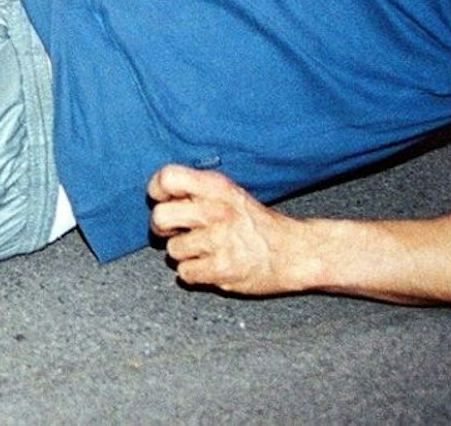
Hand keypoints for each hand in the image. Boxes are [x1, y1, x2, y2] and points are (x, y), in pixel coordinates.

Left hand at [147, 164, 308, 296]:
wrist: (294, 252)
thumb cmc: (258, 224)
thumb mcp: (231, 194)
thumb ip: (198, 191)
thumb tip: (161, 196)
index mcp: (217, 187)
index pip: (168, 178)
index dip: (157, 190)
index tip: (161, 200)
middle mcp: (217, 211)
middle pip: (160, 216)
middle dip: (162, 227)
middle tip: (174, 231)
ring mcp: (219, 240)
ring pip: (172, 249)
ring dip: (184, 254)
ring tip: (204, 251)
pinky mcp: (222, 268)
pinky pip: (185, 273)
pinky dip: (194, 273)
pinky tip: (209, 266)